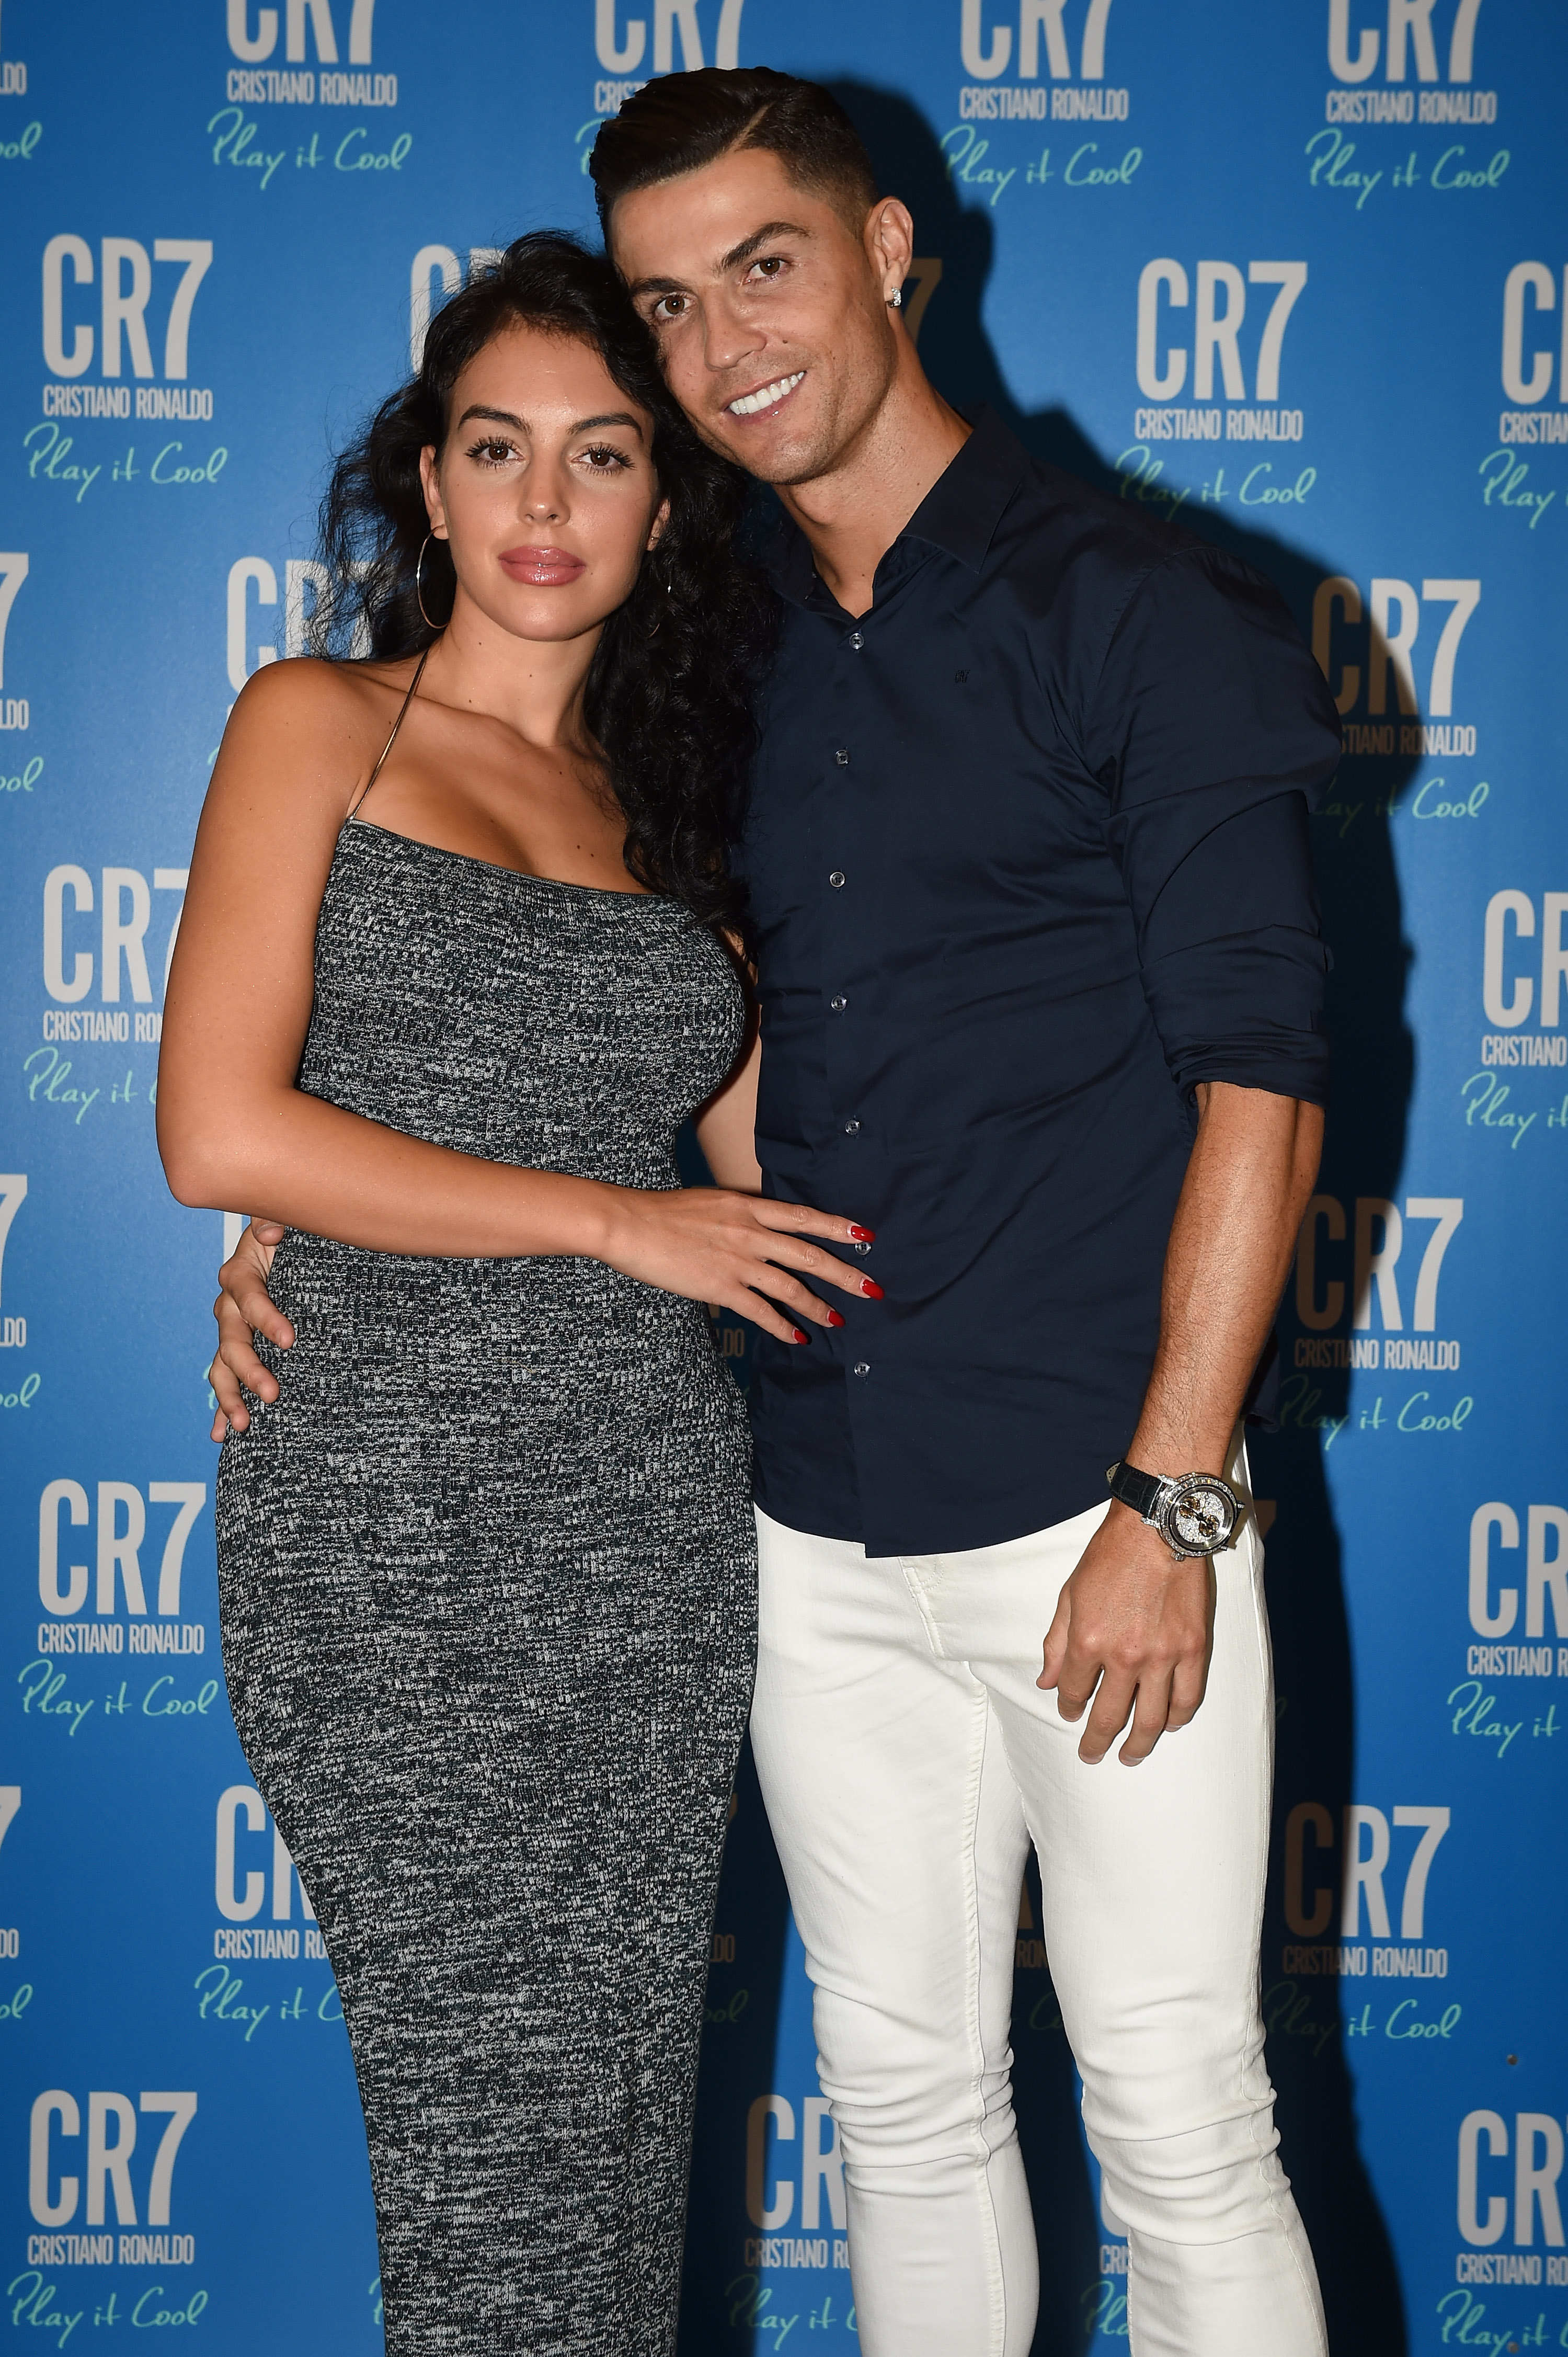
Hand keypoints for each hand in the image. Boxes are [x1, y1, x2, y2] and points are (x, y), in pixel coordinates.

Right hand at [209, 1219, 289, 1438]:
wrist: (294, 1252)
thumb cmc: (294, 1236)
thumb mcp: (287, 1220)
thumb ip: (276, 1220)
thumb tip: (270, 1233)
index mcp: (241, 1274)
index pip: (249, 1298)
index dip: (266, 1318)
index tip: (290, 1340)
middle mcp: (229, 1306)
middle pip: (231, 1341)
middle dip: (249, 1369)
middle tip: (272, 1393)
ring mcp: (232, 1332)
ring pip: (222, 1366)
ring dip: (230, 1396)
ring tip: (244, 1424)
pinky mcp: (239, 1351)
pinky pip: (227, 1381)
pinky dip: (223, 1407)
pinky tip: (221, 1433)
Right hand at [599, 1187, 876, 1345]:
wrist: (631, 1224)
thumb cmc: (666, 1212)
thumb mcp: (713, 1202)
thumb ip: (743, 1215)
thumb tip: (765, 1229)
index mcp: (749, 1207)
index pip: (805, 1217)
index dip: (838, 1228)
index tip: (866, 1237)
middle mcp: (751, 1232)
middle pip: (809, 1254)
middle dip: (845, 1273)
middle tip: (873, 1289)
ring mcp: (738, 1261)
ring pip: (791, 1286)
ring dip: (818, 1306)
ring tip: (839, 1321)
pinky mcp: (721, 1286)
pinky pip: (760, 1311)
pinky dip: (782, 1326)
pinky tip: (798, 1337)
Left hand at [1037, 1503, 1213, 1765]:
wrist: (1158, 1527)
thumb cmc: (1110, 1556)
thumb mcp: (1069, 1595)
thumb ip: (1057, 1643)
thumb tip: (1046, 1682)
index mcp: (1088, 1642)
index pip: (1074, 1692)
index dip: (1068, 1707)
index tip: (1069, 1713)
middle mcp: (1125, 1656)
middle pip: (1109, 1716)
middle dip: (1097, 1742)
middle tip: (1092, 1755)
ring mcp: (1163, 1656)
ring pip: (1151, 1719)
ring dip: (1139, 1744)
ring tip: (1130, 1756)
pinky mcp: (1194, 1649)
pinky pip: (1188, 1698)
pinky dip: (1177, 1718)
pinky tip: (1168, 1726)